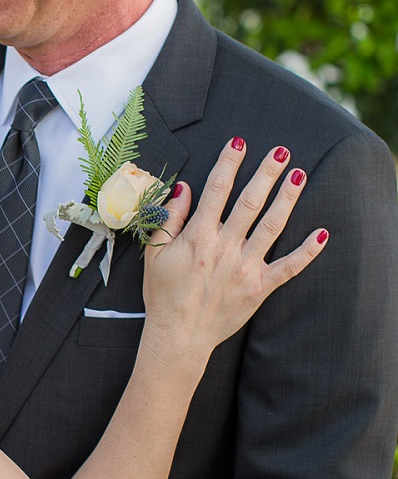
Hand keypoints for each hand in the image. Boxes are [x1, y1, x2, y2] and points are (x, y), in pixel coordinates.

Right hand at [142, 140, 326, 360]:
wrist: (177, 336)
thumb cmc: (163, 294)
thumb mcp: (155, 253)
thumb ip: (171, 218)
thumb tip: (186, 188)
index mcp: (198, 237)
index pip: (216, 190)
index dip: (228, 163)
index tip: (239, 142)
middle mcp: (224, 248)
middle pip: (250, 202)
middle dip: (266, 174)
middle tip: (282, 151)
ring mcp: (245, 268)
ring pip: (272, 226)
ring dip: (287, 199)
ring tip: (300, 175)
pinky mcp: (259, 287)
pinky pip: (289, 267)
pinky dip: (307, 251)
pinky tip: (323, 233)